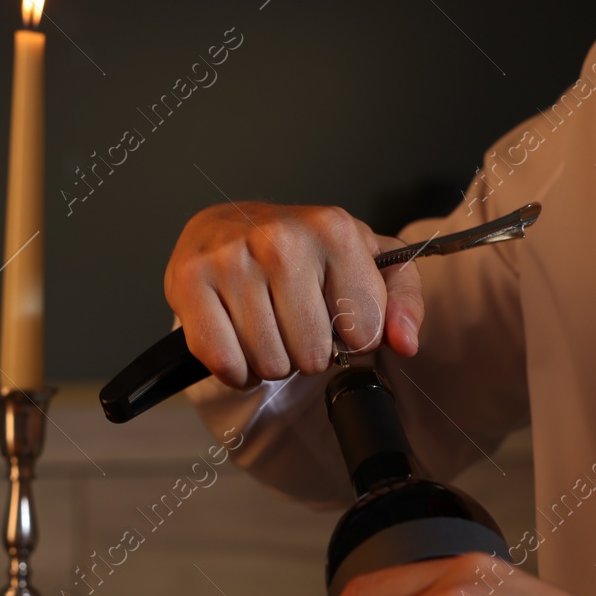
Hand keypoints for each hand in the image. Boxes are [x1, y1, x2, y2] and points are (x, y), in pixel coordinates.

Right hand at [163, 202, 423, 387]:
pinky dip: (235, 369)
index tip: (334, 315)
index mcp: (333, 230)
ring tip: (265, 326)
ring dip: (269, 360)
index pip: (363, 333)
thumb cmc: (302, 251)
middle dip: (305, 351)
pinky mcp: (190, 283)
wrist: (226, 226)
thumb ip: (402, 301)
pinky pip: (226, 363)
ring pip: (269, 364)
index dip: (351, 337)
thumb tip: (405, 341)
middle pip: (312, 355)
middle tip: (292, 321)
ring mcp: (231, 260)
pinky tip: (238, 340)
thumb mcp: (368, 263)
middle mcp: (281, 240)